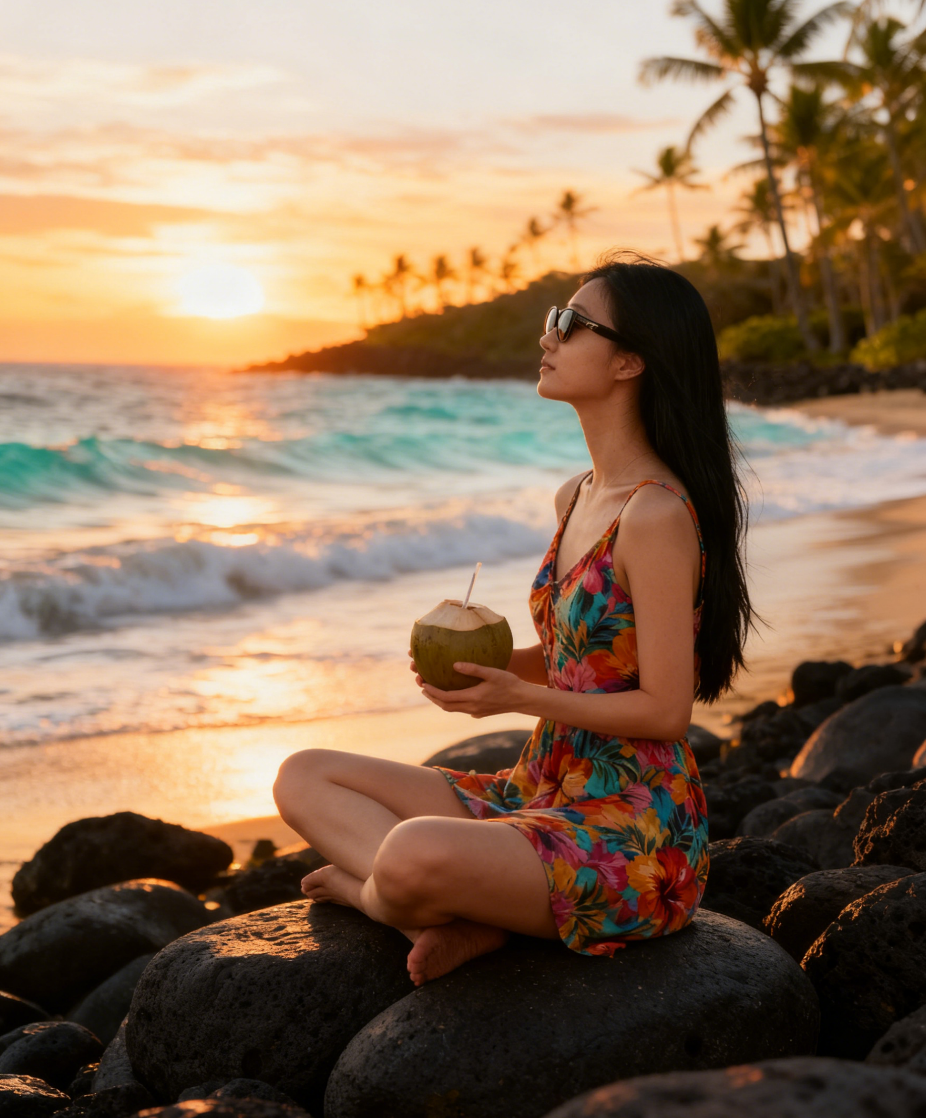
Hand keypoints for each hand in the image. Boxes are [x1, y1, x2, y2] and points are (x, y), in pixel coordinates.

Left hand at [408, 650, 526, 717]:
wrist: (524, 699)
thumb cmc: (509, 683)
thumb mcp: (492, 672)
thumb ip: (473, 668)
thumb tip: (454, 664)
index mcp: (473, 697)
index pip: (446, 697)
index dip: (432, 692)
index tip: (423, 684)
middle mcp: (472, 708)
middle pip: (446, 706)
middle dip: (433, 698)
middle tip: (424, 687)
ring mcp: (476, 712)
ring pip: (453, 709)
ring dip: (442, 701)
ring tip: (433, 692)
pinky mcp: (481, 713)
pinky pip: (462, 709)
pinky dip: (453, 703)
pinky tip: (454, 695)